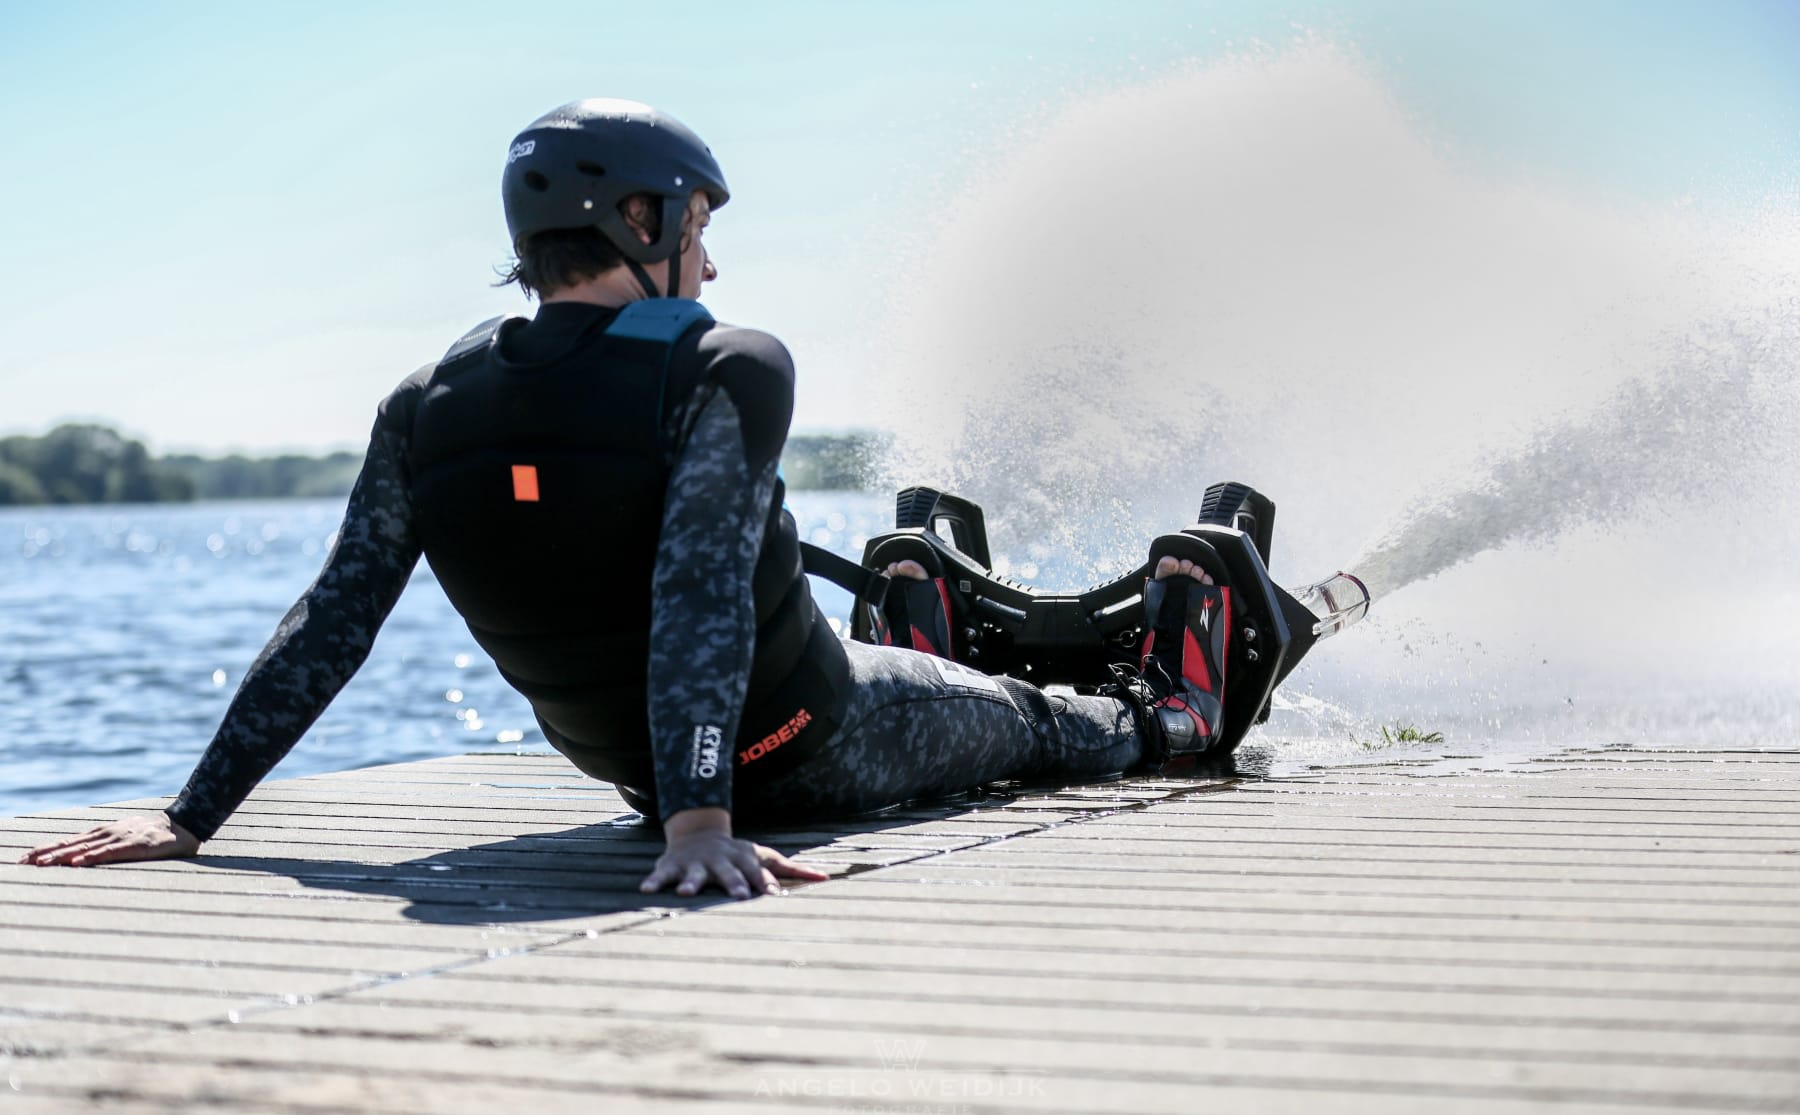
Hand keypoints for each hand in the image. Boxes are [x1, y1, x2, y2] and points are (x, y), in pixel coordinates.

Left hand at [20, 814, 199, 866]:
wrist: (184, 825)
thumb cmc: (153, 836)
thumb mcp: (125, 838)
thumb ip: (105, 846)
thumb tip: (81, 857)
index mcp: (102, 833)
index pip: (67, 841)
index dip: (45, 849)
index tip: (23, 859)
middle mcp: (106, 833)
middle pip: (70, 844)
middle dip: (45, 854)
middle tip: (22, 863)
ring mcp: (120, 838)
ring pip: (85, 848)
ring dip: (61, 856)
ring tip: (42, 864)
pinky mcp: (135, 846)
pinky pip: (110, 853)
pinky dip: (92, 857)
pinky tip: (77, 862)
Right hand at [640, 808, 829, 899]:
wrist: (699, 833)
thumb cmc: (738, 854)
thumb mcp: (764, 857)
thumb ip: (793, 869)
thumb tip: (826, 878)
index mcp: (744, 861)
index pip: (759, 874)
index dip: (767, 884)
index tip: (776, 897)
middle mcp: (721, 862)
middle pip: (729, 874)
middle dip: (734, 884)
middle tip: (739, 896)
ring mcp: (696, 863)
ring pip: (695, 874)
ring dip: (691, 882)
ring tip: (684, 893)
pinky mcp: (673, 865)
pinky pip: (662, 874)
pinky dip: (654, 882)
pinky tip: (646, 892)